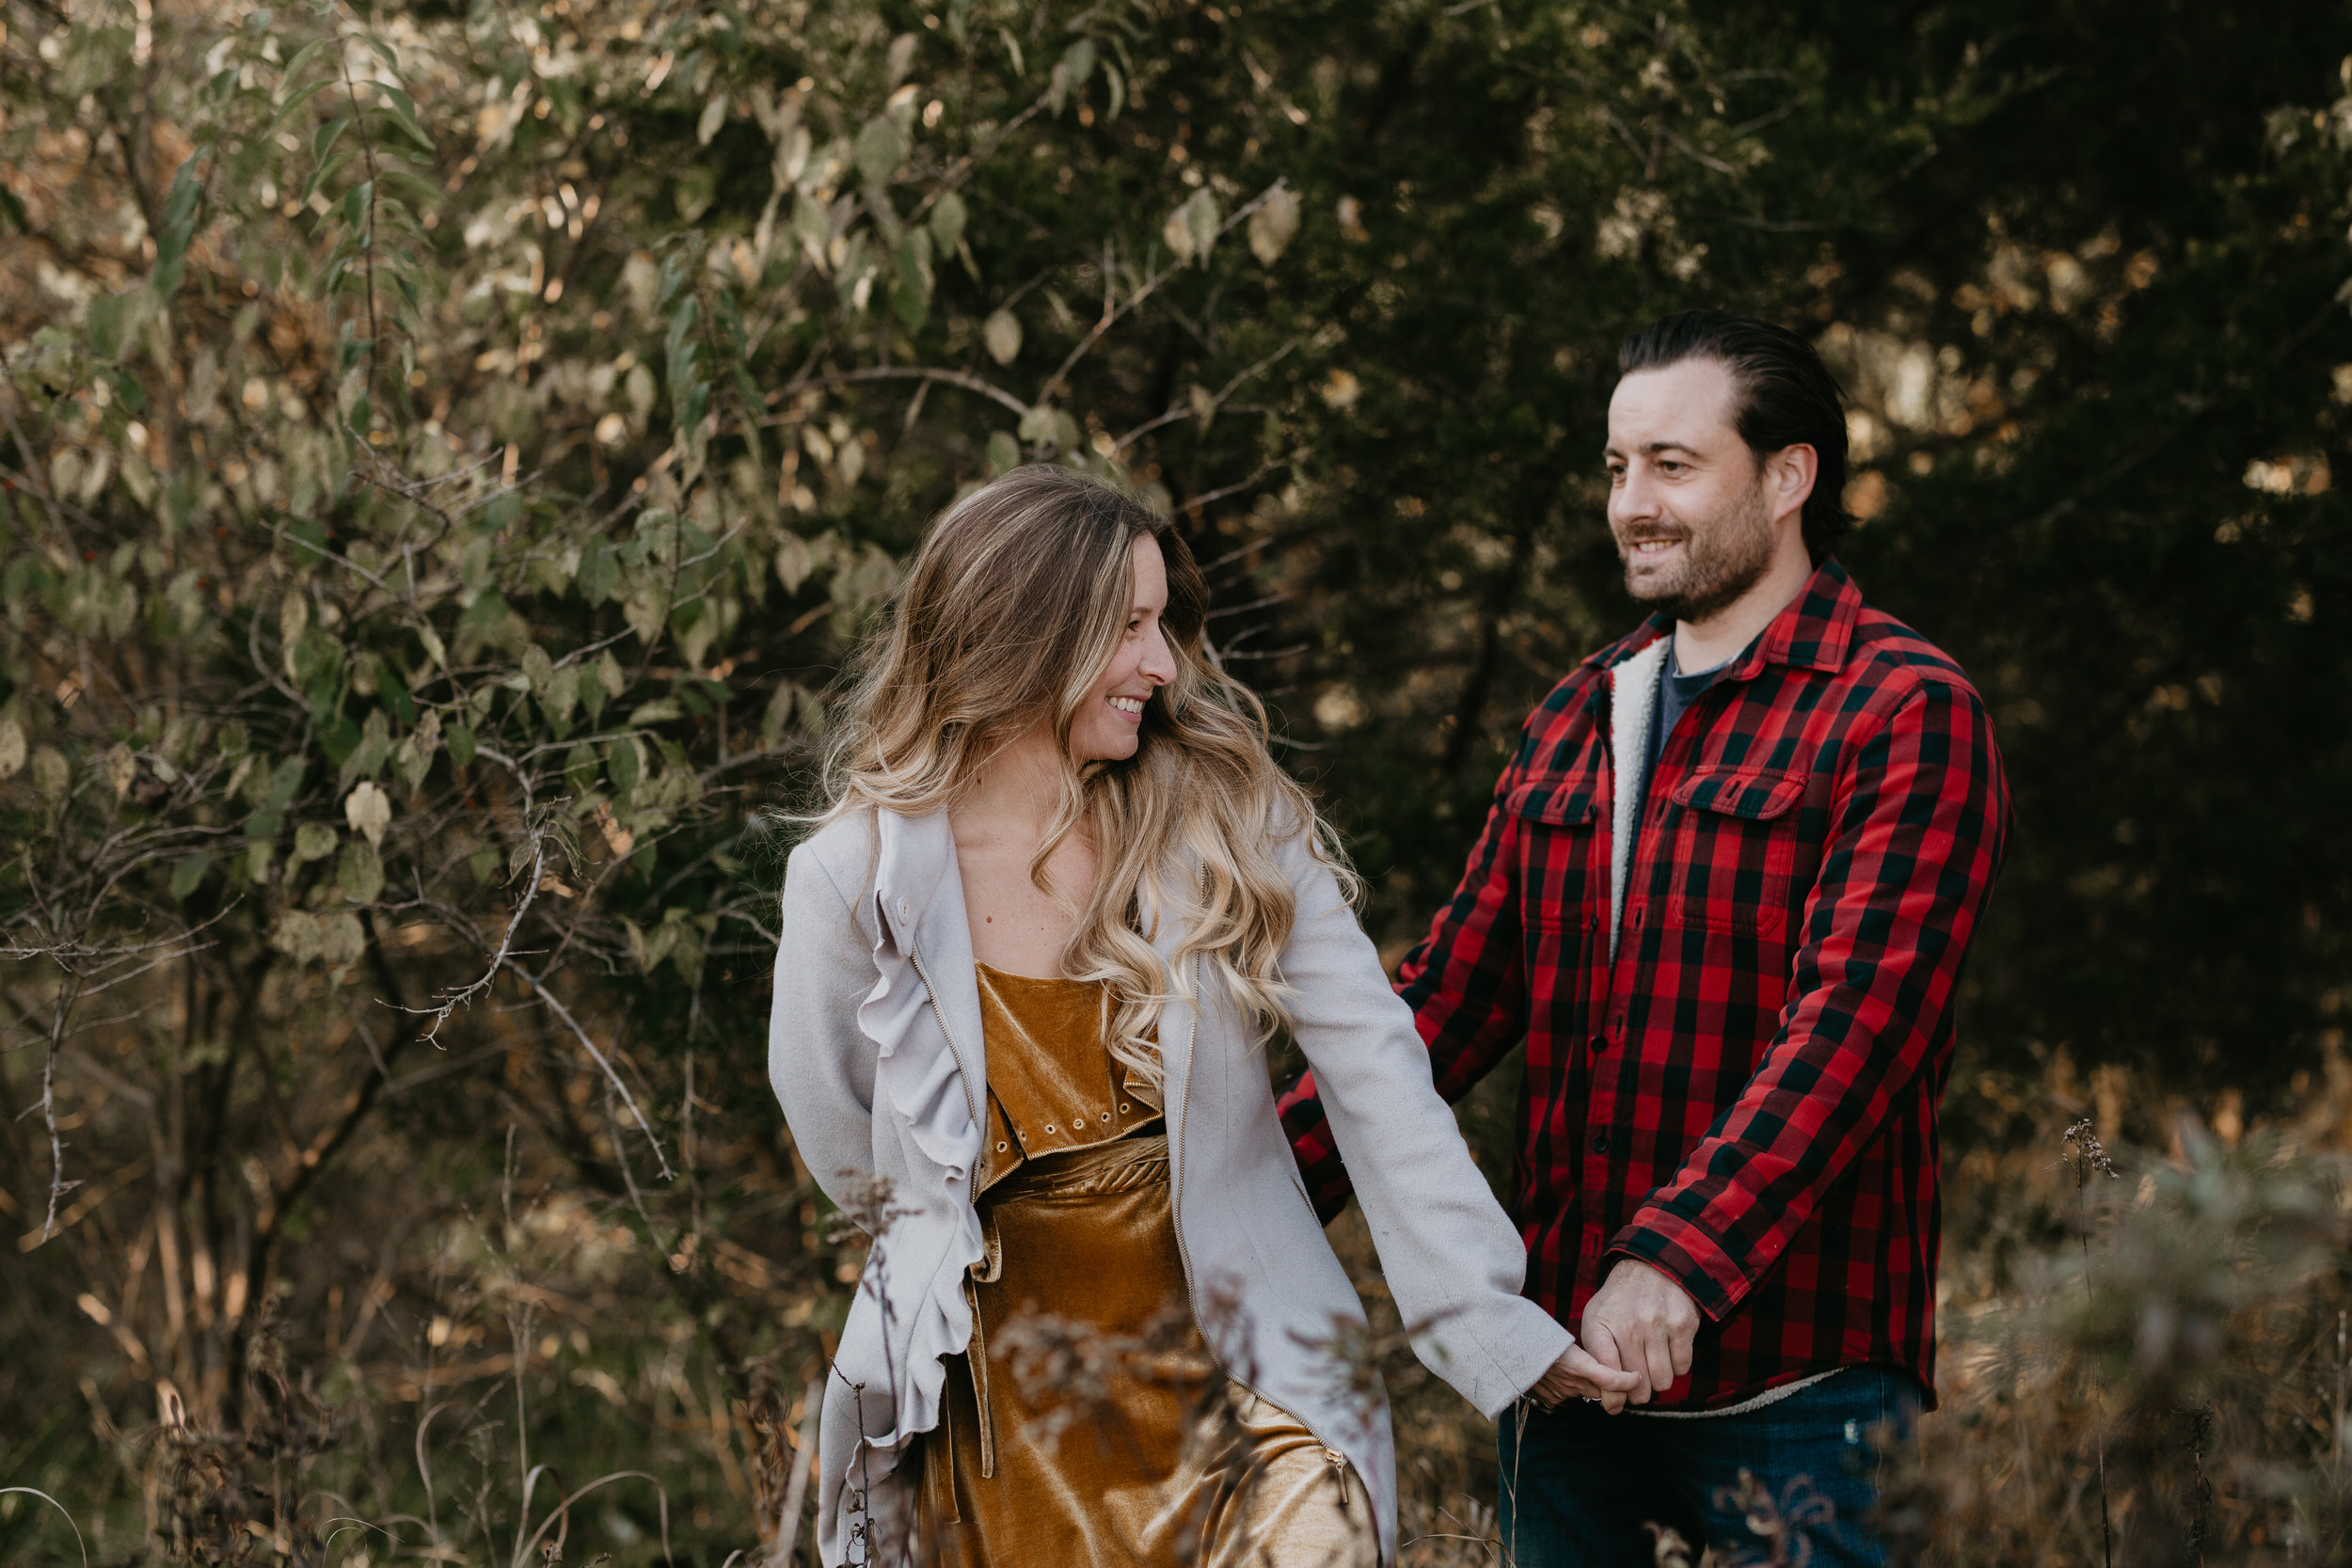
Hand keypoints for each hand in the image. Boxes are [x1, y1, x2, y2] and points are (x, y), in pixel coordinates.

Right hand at [1528, 1340, 1643, 1413]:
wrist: (1501, 1351)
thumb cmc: (1529, 1333)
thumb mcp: (1558, 1332)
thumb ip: (1578, 1346)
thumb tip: (1595, 1348)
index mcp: (1576, 1363)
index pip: (1611, 1380)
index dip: (1628, 1381)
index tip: (1637, 1376)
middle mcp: (1571, 1382)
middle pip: (1603, 1389)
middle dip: (1612, 1384)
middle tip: (1618, 1372)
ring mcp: (1560, 1393)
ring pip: (1586, 1392)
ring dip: (1591, 1384)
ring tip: (1583, 1367)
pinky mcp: (1549, 1398)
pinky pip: (1567, 1395)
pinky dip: (1570, 1387)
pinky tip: (1562, 1375)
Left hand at [1578, 1259, 1700, 1405]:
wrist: (1649, 1268)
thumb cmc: (1618, 1305)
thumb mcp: (1596, 1324)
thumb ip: (1599, 1363)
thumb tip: (1612, 1406)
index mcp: (1601, 1327)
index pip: (1607, 1377)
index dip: (1613, 1398)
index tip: (1616, 1403)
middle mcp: (1629, 1326)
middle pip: (1639, 1388)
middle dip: (1638, 1393)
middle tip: (1638, 1381)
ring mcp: (1658, 1324)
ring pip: (1663, 1382)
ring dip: (1659, 1381)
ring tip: (1652, 1364)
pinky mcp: (1683, 1324)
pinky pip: (1683, 1367)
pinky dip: (1676, 1366)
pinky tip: (1667, 1350)